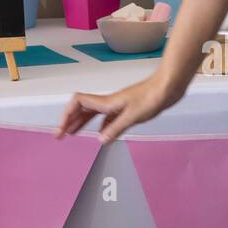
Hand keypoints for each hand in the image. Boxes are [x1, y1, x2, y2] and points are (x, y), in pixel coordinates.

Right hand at [55, 73, 179, 143]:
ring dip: (81, 122)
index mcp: (107, 102)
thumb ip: (116, 128)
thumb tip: (100, 140)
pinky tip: (101, 132)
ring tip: (73, 133)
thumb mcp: (133, 116)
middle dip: (69, 121)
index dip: (67, 115)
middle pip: (81, 108)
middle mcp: (108, 102)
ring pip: (92, 112)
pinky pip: (105, 116)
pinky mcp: (125, 108)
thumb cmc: (152, 97)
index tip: (61, 130)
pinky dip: (99, 124)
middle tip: (60, 135)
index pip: (78, 103)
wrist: (167, 86)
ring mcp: (117, 104)